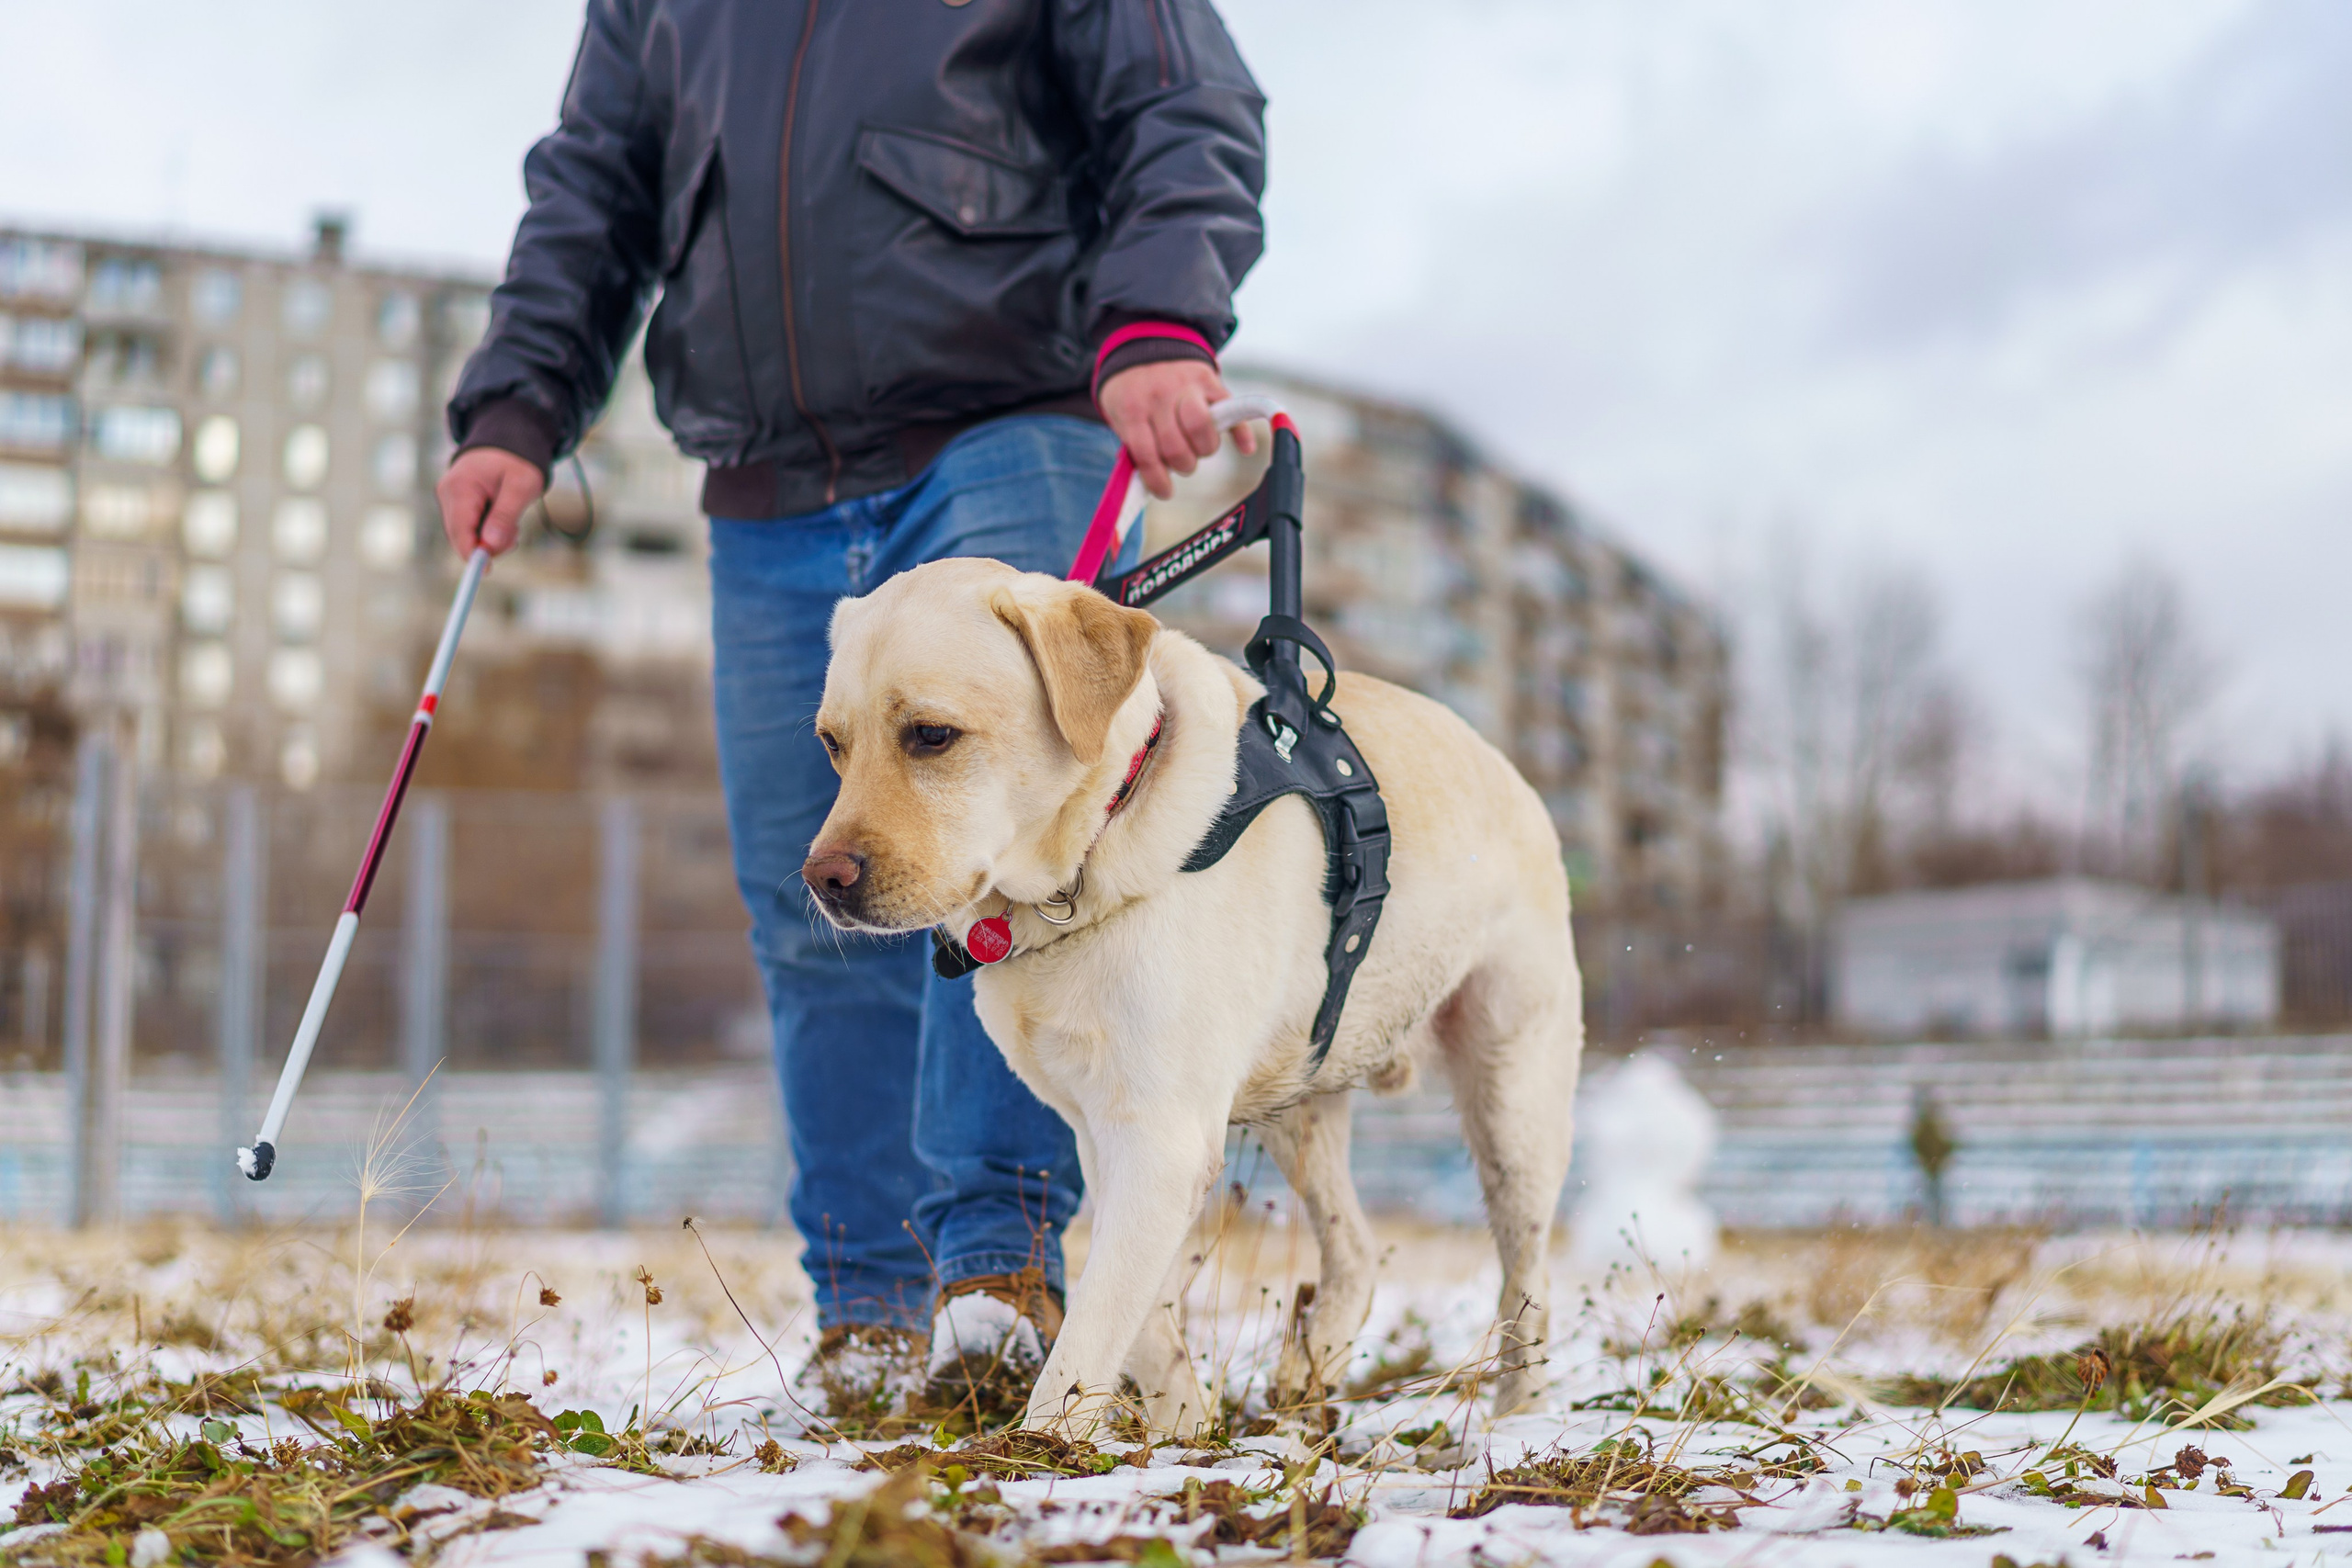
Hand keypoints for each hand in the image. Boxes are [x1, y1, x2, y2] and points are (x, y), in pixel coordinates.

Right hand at [435, 446, 544, 556]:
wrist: (508, 440)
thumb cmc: (517, 462)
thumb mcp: (521, 486)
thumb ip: (505, 516)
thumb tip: (489, 546)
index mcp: (460, 487)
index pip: (459, 530)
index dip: (471, 554)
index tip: (486, 571)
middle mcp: (447, 493)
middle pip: (460, 537)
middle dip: (487, 545)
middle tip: (514, 536)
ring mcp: (449, 499)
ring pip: (465, 535)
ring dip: (489, 538)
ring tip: (511, 522)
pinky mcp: (455, 504)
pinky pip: (468, 528)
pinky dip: (486, 531)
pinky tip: (502, 520)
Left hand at [1098, 358, 1257, 499]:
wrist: (1141, 345)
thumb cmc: (1131, 395)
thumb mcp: (1121, 417)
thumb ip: (1136, 447)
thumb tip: (1154, 486)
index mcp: (1133, 408)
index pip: (1147, 453)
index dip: (1157, 479)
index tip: (1165, 492)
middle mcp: (1160, 395)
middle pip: (1177, 445)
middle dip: (1182, 463)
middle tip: (1180, 461)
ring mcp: (1187, 385)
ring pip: (1202, 428)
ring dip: (1203, 449)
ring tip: (1196, 449)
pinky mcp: (1209, 379)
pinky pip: (1233, 407)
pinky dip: (1242, 431)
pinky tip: (1245, 449)